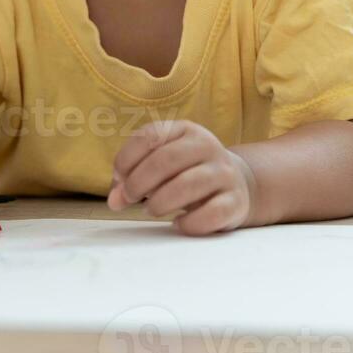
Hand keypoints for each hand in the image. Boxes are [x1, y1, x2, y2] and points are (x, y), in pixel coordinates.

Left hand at [106, 120, 255, 235]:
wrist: (237, 183)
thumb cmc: (186, 173)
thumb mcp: (161, 165)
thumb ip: (133, 177)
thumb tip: (115, 200)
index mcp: (185, 129)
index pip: (150, 136)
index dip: (127, 159)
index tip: (119, 179)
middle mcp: (207, 145)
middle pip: (166, 160)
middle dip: (139, 182)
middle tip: (129, 199)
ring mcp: (225, 173)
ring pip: (187, 185)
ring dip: (160, 202)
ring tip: (150, 210)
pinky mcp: (236, 201)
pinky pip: (210, 214)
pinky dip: (188, 223)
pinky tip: (178, 223)